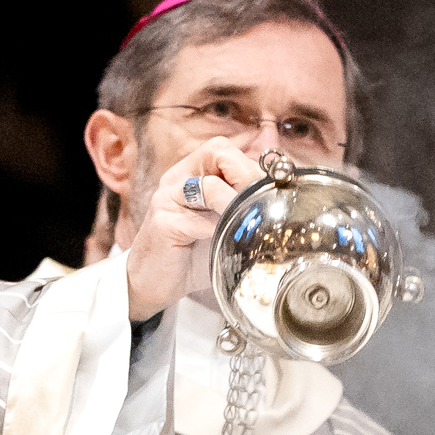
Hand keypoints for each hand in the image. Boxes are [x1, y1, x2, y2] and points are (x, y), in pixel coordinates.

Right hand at [122, 137, 262, 319]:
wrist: (152, 284)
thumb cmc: (190, 255)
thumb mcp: (220, 227)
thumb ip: (241, 210)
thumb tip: (282, 204)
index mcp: (191, 173)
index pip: (224, 150)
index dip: (249, 166)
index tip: (266, 192)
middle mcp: (176, 179)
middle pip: (217, 152)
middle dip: (246, 178)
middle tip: (260, 204)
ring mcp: (167, 199)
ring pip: (209, 186)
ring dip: (236, 205)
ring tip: (248, 223)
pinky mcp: (162, 224)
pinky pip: (197, 222)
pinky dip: (218, 232)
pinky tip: (226, 244)